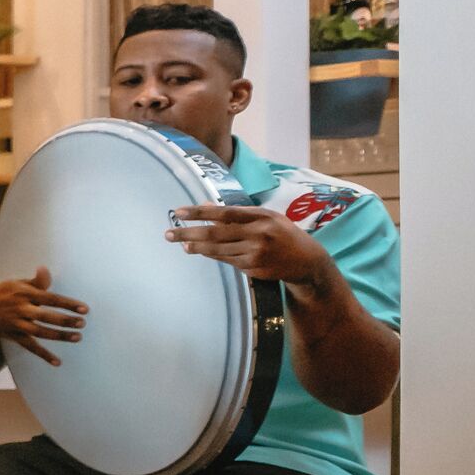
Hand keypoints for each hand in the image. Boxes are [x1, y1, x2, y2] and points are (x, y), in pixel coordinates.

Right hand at [0, 268, 87, 363]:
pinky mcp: (12, 335)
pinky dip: (43, 354)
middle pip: (46, 316)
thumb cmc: (0, 294)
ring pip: (40, 332)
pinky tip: (57, 361)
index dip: (68, 304)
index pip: (50, 298)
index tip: (84, 309)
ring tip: (77, 338)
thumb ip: (35, 281)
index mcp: (23, 293)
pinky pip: (29, 346)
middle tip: (82, 324)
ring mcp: (16, 323)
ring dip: (59, 336)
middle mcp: (20, 308)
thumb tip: (45, 270)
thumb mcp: (15, 284)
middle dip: (65, 320)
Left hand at [170, 203, 335, 293]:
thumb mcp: (266, 217)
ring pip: (217, 250)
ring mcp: (255, 253)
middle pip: (215, 233)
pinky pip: (227, 261)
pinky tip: (200, 251)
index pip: (224, 213)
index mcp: (261, 217)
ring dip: (196, 247)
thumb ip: (237, 213)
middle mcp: (258, 234)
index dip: (200, 212)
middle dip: (188, 233)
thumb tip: (204, 205)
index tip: (179, 212)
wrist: (306, 260)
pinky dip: (213, 255)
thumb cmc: (282, 233)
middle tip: (168, 234)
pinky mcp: (253, 269)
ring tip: (182, 244)